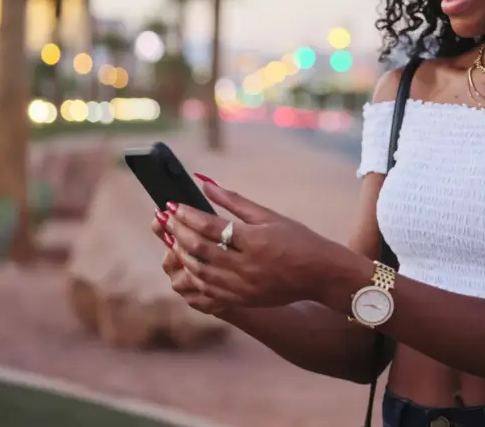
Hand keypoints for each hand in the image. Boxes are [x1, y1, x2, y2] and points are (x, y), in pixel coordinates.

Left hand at [160, 176, 357, 308]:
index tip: (171, 205)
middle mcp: (247, 266)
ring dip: (182, 256)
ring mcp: (244, 287)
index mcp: (254, 240)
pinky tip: (186, 267)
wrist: (320, 274)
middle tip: (164, 220)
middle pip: (201, 250)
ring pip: (201, 273)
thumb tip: (205, 183)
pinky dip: (193, 280)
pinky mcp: (243, 300)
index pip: (211, 226)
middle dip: (178, 233)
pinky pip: (209, 293)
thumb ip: (234, 201)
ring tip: (172, 241)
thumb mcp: (269, 215)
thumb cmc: (297, 239)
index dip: (187, 215)